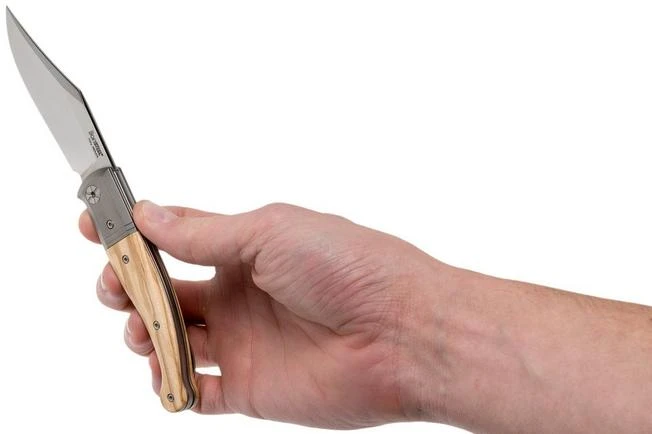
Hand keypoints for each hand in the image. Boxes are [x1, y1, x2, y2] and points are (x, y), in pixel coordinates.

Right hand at [79, 201, 438, 427]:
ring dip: (143, 336)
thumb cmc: (349, 267)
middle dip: (127, 287)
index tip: (92, 228)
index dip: (131, 235)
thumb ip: (205, 232)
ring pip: (171, 341)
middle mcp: (240, 294)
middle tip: (117, 286)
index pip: (174, 239)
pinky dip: (171, 388)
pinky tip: (170, 375)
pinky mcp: (249, 388)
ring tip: (146, 331)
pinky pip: (194, 393)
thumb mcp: (270, 231)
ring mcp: (243, 342)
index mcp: (245, 249)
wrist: (400, 332)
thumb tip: (150, 216)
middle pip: (162, 292)